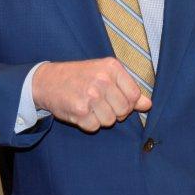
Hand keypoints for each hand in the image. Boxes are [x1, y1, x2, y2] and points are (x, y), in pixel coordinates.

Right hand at [31, 58, 151, 131]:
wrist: (47, 81)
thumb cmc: (79, 76)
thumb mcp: (104, 74)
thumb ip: (127, 88)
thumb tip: (147, 105)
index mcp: (111, 67)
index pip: (134, 95)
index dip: (127, 103)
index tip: (115, 98)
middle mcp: (102, 79)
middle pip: (123, 110)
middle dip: (114, 112)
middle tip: (99, 102)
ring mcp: (91, 95)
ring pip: (110, 121)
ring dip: (100, 118)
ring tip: (88, 105)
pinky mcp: (80, 111)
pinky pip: (95, 127)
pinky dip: (88, 123)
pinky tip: (80, 111)